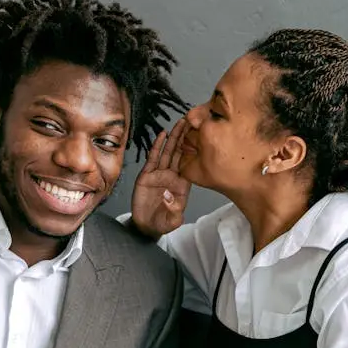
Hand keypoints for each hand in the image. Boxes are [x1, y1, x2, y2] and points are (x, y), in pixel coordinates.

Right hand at [131, 118, 191, 238]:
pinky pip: (153, 158)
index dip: (195, 150)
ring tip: (179, 123)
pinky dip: (157, 146)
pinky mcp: (147, 175)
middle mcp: (172, 176)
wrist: (146, 226)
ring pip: (168, 152)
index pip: (191, 163)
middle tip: (191, 121)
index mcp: (182, 185)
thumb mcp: (172, 221)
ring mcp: (159, 174)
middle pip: (181, 153)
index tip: (201, 136)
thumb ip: (174, 211)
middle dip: (186, 137)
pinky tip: (161, 135)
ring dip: (173, 138)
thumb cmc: (162, 223)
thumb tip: (168, 196)